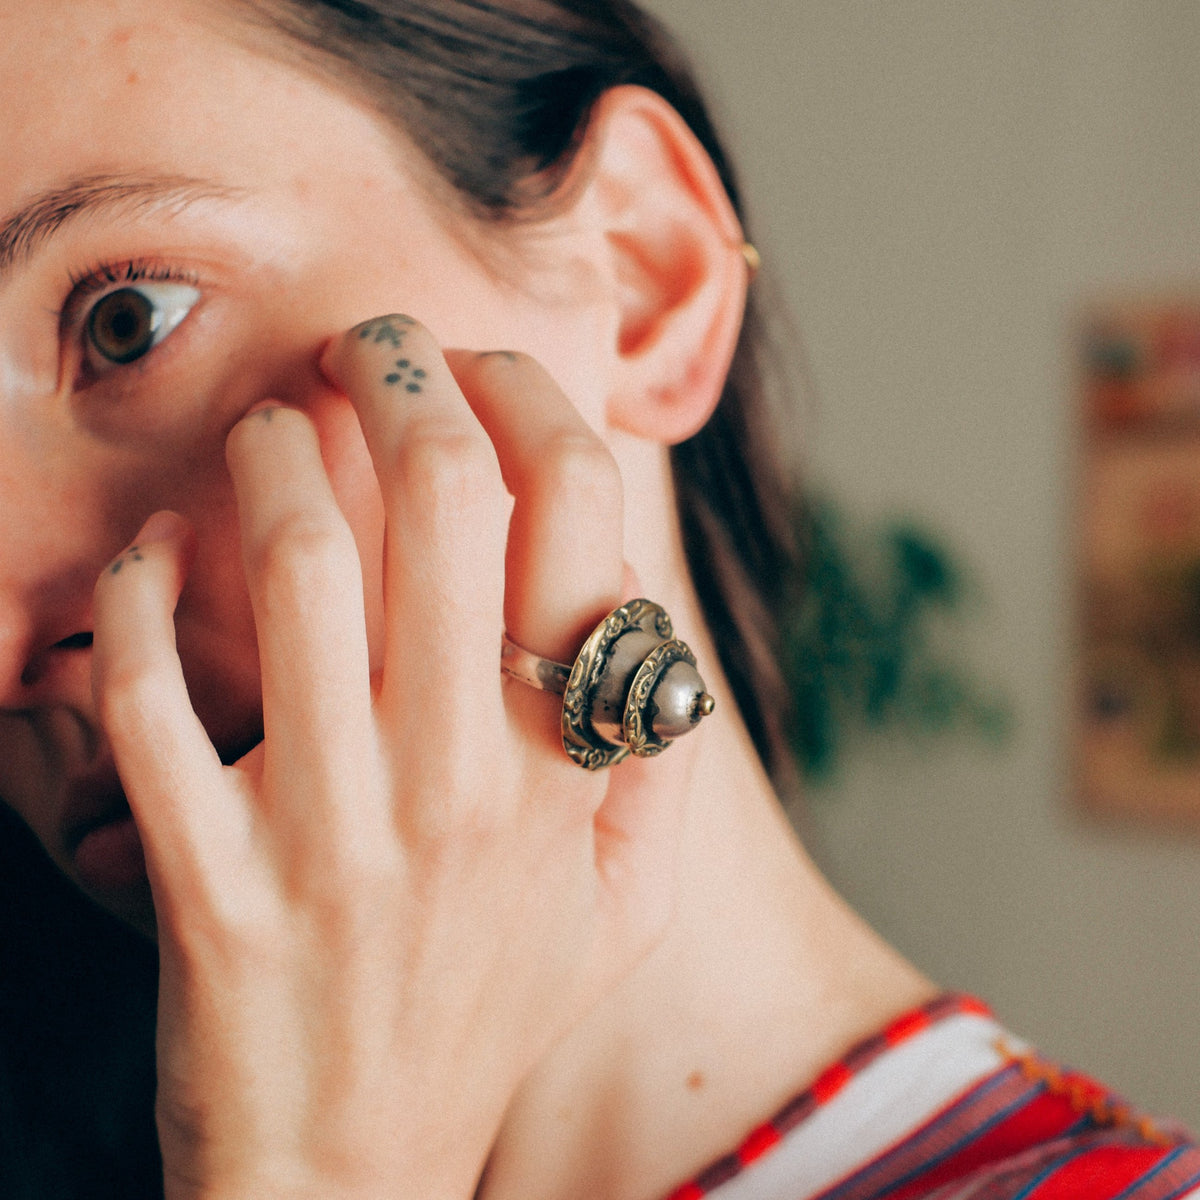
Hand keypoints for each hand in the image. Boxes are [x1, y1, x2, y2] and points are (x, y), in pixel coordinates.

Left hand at [91, 317, 683, 1199]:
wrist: (351, 1178)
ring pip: (296, 571)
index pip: (581, 525)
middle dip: (402, 381)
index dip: (533, 407)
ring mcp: (334, 837)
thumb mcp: (624, 915)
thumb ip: (658, 772)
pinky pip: (152, 697)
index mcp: (564, 779)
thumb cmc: (487, 1023)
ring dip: (273, 460)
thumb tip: (650, 630)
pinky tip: (157, 558)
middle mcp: (461, 788)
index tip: (483, 372)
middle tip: (370, 350)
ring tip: (271, 428)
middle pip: (443, 505)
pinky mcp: (210, 889)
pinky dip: (143, 599)